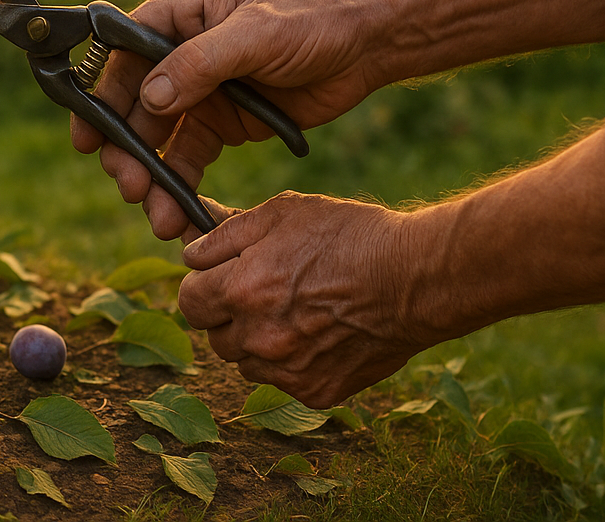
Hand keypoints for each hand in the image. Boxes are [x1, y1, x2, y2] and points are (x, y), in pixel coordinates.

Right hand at [70, 0, 388, 239]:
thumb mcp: (257, 34)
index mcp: (181, 11)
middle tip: (128, 186)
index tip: (87, 137)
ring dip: (150, 174)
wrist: (370, 45)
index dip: (101, 93)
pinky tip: (175, 211)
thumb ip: (200, 65)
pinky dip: (179, 184)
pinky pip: (189, 155)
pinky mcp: (223, 121)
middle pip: (135, 102)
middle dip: (126, 147)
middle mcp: (181, 49)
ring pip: (158, 136)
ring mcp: (201, 88)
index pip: (124, 52)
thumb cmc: (315, 19)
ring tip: (154, 213)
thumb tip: (149, 100)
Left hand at [177, 192, 438, 407]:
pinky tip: (319, 334)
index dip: (202, 286)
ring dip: (256, 341)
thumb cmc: (350, 236)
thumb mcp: (283, 212)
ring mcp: (287, 370)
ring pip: (245, 362)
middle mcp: (257, 337)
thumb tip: (191, 252)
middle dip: (228, 314)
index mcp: (241, 290)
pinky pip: (283, 380)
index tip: (220, 277)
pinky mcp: (316, 391)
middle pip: (214, 335)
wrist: (416, 279)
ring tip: (294, 311)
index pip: (189, 300)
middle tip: (262, 291)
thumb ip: (226, 234)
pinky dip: (291, 362)